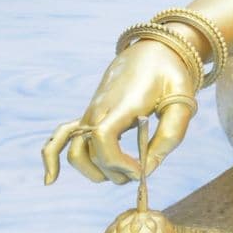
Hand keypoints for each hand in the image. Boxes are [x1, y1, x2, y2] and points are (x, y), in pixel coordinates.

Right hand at [42, 40, 198, 185]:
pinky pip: (59, 138)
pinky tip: (50, 180)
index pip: (102, 137)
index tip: (141, 170)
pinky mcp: (86, 116)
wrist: (151, 52)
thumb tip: (149, 166)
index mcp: (123, 103)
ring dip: (96, 172)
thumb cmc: (169, 75)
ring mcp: (89, 113)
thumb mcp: (182, 99)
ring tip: (122, 173)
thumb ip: (171, 133)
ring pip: (76, 152)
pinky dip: (51, 158)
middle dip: (116, 172)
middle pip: (92, 152)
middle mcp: (99, 109)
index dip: (118, 162)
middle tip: (142, 168)